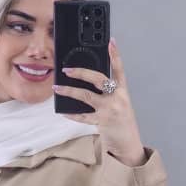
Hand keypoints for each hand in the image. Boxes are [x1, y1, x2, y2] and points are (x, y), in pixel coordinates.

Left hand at [53, 38, 144, 162]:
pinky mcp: (101, 122)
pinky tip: (63, 112)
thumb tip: (87, 83)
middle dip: (81, 73)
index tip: (111, 42)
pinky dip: (72, 114)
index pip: (119, 70)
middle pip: (98, 79)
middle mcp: (117, 98)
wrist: (128, 144)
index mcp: (123, 91)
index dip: (115, 55)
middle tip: (67, 69)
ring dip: (69, 91)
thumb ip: (108, 93)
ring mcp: (109, 110)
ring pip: (86, 96)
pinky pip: (82, 116)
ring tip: (57, 88)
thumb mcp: (119, 104)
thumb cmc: (122, 123)